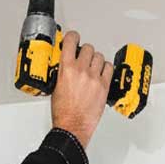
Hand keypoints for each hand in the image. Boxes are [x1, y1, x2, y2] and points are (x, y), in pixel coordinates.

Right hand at [50, 31, 113, 148]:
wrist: (72, 125)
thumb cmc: (63, 111)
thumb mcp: (55, 86)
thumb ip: (62, 72)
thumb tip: (66, 64)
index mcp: (66, 69)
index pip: (71, 41)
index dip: (73, 37)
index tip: (73, 38)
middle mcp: (81, 71)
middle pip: (88, 48)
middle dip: (85, 52)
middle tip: (83, 57)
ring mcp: (94, 78)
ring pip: (99, 57)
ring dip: (95, 60)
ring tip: (92, 67)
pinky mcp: (104, 86)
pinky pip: (109, 68)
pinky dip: (105, 68)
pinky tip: (101, 73)